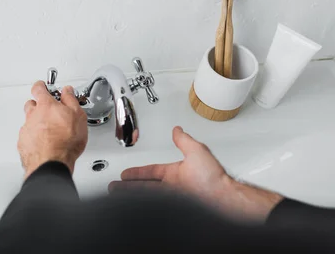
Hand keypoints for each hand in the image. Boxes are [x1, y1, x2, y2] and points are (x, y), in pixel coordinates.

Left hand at [19, 81, 87, 178]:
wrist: (52, 162)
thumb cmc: (65, 141)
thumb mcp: (77, 115)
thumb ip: (70, 100)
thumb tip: (67, 91)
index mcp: (45, 106)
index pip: (38, 88)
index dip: (41, 86)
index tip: (43, 86)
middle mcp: (32, 115)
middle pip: (31, 104)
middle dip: (38, 105)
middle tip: (49, 110)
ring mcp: (26, 129)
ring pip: (29, 121)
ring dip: (37, 122)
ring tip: (49, 130)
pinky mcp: (23, 143)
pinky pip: (27, 135)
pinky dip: (34, 137)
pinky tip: (44, 142)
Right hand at [109, 126, 282, 222]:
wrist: (223, 199)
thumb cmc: (214, 178)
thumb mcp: (197, 151)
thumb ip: (184, 141)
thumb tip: (178, 129)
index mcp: (176, 173)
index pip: (151, 172)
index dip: (137, 173)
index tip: (126, 174)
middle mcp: (173, 186)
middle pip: (144, 187)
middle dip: (128, 187)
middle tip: (115, 188)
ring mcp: (173, 199)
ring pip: (146, 197)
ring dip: (131, 196)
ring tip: (117, 196)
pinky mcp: (174, 208)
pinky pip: (153, 207)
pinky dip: (142, 206)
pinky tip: (133, 206)